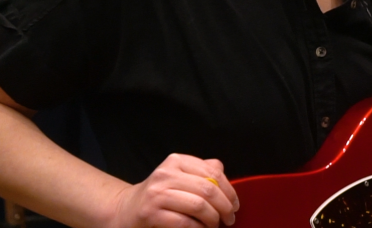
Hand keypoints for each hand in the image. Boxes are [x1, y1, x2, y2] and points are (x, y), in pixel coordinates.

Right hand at [109, 153, 238, 227]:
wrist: (125, 210)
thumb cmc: (158, 195)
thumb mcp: (178, 176)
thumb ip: (201, 172)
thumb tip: (223, 175)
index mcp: (177, 161)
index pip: (213, 171)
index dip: (229, 190)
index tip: (235, 204)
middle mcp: (166, 173)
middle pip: (208, 189)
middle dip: (225, 207)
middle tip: (229, 218)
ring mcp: (157, 193)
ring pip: (199, 205)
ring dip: (213, 219)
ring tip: (215, 225)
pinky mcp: (150, 213)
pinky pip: (184, 222)